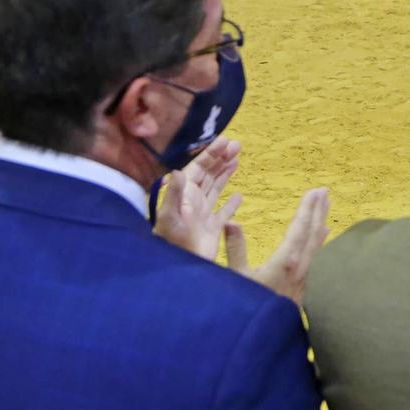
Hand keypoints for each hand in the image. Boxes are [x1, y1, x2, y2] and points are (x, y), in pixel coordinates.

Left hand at [152, 137, 242, 260]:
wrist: (180, 268)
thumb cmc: (172, 241)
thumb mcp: (170, 215)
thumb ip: (174, 193)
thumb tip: (177, 170)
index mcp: (185, 194)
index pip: (199, 168)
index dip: (211, 154)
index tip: (225, 140)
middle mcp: (194, 201)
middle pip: (209, 174)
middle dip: (221, 159)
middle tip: (237, 144)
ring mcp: (204, 214)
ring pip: (216, 188)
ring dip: (225, 173)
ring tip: (237, 159)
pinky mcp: (213, 229)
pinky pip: (224, 212)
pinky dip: (231, 204)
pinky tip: (239, 195)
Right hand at [225, 188, 329, 305]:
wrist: (263, 342)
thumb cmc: (246, 308)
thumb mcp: (236, 278)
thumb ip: (234, 249)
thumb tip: (231, 222)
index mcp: (286, 263)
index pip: (300, 229)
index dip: (307, 209)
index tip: (315, 192)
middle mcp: (301, 269)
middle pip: (313, 233)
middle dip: (318, 211)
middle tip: (325, 191)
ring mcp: (307, 279)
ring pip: (318, 246)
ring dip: (320, 224)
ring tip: (325, 207)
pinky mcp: (307, 288)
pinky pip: (317, 258)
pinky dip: (320, 242)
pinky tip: (321, 238)